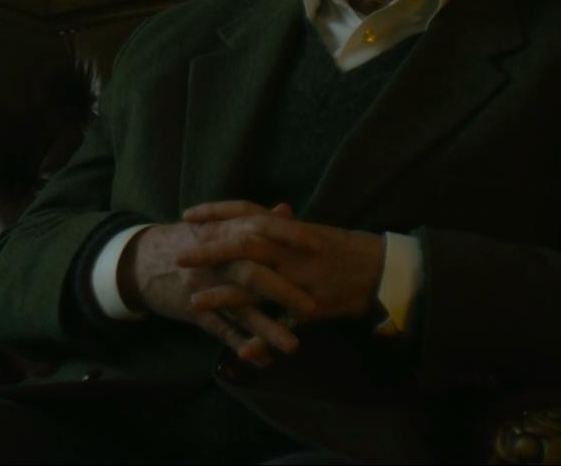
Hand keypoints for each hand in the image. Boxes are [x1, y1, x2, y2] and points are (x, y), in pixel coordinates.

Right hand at [119, 211, 318, 366]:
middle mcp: (215, 259)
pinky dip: (241, 346)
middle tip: (313, 308)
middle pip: (252, 273)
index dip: (289, 238)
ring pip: (238, 309)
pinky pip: (220, 331)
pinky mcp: (194, 311)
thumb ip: (253, 220)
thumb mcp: (216, 225)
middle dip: (283, 291)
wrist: (139, 260)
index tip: (319, 247)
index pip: (260, 230)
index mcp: (224, 233)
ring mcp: (204, 286)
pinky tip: (263, 360)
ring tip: (293, 346)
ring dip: (266, 329)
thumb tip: (287, 210)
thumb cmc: (187, 241)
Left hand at [176, 200, 385, 325]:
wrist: (381, 269)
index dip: (217, 212)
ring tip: (194, 302)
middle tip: (180, 255)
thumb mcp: (311, 232)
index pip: (248, 212)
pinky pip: (282, 322)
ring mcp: (301, 278)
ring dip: (224, 295)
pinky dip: (262, 336)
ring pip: (257, 285)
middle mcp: (292, 250)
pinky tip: (241, 347)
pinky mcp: (311, 306)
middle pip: (245, 245)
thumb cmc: (344, 249)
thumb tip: (260, 216)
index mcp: (289, 229)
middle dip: (211, 250)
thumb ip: (282, 228)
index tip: (188, 214)